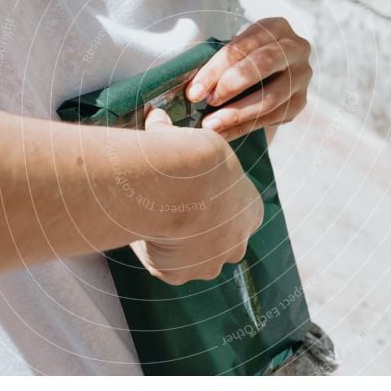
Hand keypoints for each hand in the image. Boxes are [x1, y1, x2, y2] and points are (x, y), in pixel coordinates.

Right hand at [130, 108, 263, 284]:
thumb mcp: (192, 141)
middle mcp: (236, 244)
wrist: (180, 181)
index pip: (234, 214)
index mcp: (251, 212)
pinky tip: (140, 228)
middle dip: (195, 232)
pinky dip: (150, 249)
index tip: (191, 193)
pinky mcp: (178, 275)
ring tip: (150, 218)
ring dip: (173, 244)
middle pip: (216, 243)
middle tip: (168, 210)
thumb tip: (156, 116)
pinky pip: (161, 264)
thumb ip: (173, 135)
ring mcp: (208, 263)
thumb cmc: (192, 156)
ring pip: (189, 258)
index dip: (212, 204)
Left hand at [185, 17, 312, 141]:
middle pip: (263, 65)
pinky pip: (273, 118)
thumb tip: (193, 89)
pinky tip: (224, 133)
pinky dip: (245, 127)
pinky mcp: (301, 102)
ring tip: (211, 125)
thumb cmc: (245, 58)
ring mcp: (302, 76)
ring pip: (270, 98)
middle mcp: (295, 49)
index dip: (216, 69)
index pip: (242, 46)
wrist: (273, 72)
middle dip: (231, 86)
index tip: (193, 91)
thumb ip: (219, 63)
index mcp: (275, 27)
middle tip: (208, 102)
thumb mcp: (236, 49)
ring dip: (237, 114)